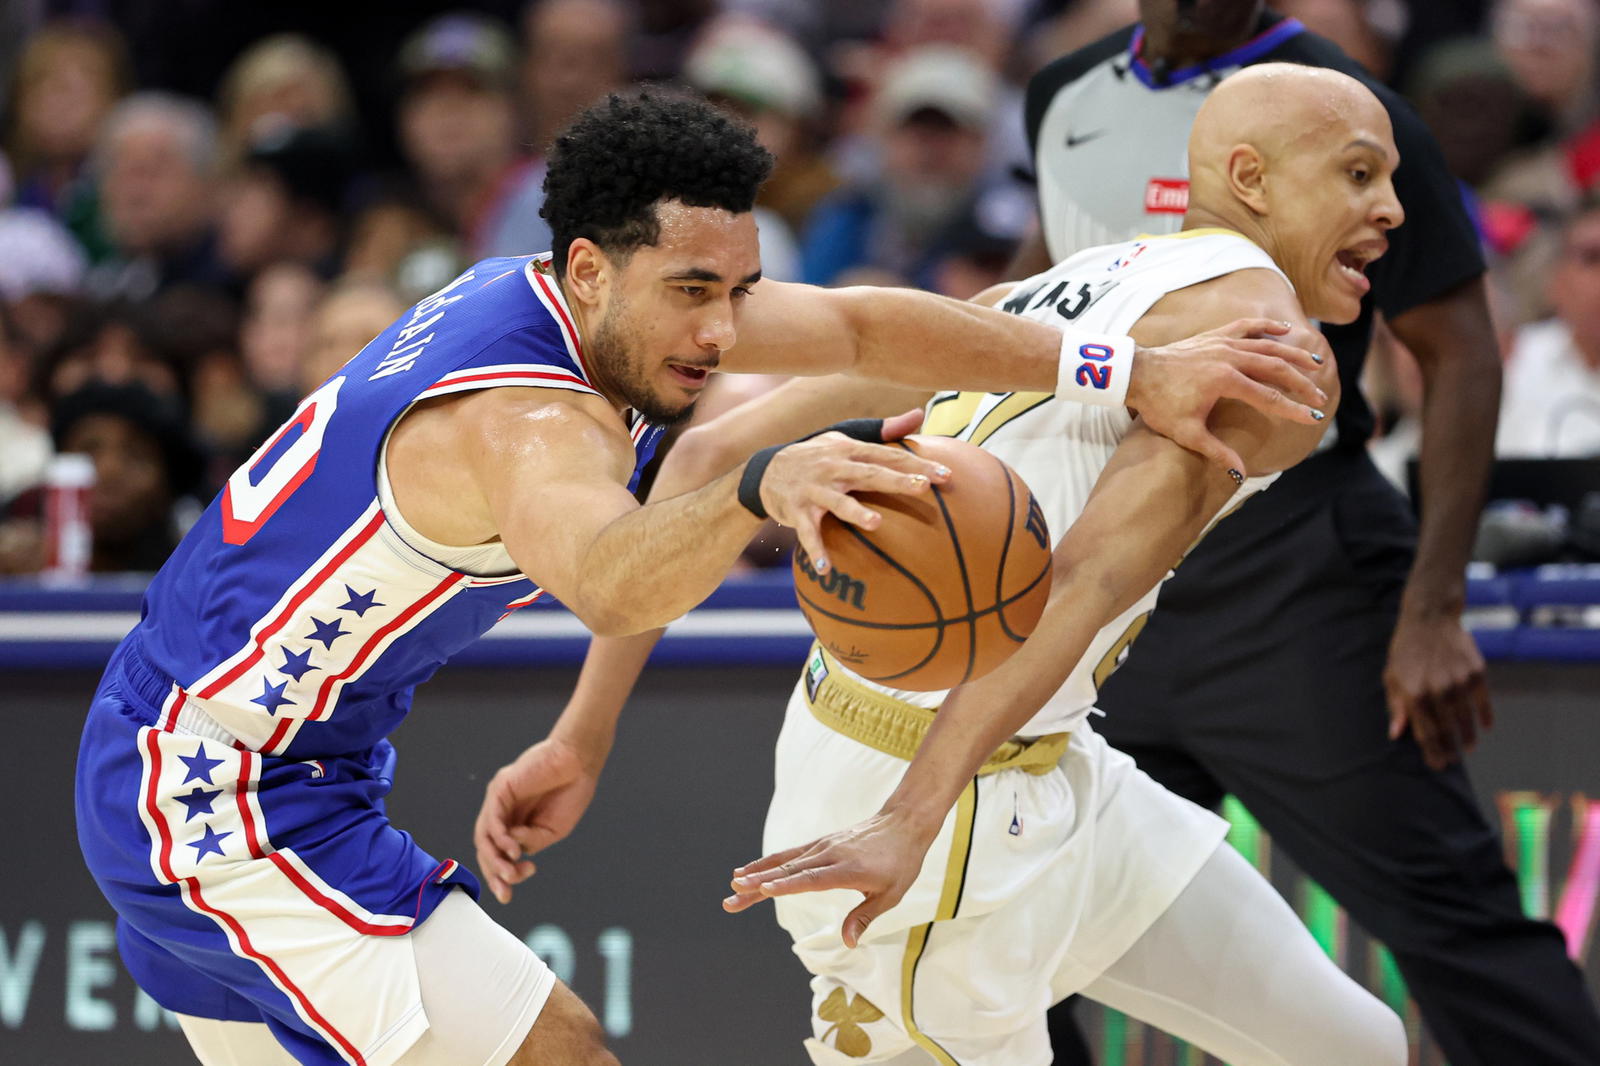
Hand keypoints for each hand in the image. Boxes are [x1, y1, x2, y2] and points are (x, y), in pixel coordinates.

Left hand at [473, 736, 599, 902]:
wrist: (580, 761)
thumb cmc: (571, 791)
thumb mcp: (552, 830)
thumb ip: (532, 842)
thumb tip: (512, 852)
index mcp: (516, 823)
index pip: (498, 854)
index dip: (499, 876)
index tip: (508, 895)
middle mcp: (503, 812)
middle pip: (487, 848)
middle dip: (495, 873)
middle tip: (507, 891)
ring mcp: (499, 800)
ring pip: (484, 836)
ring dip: (495, 859)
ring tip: (510, 874)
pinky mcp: (500, 788)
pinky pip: (493, 819)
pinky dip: (500, 837)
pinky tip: (513, 850)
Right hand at [723, 809, 939, 947]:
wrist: (903, 824)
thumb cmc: (900, 862)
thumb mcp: (891, 894)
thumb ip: (865, 916)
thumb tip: (847, 942)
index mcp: (847, 869)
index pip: (810, 879)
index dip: (785, 887)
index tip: (761, 891)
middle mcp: (829, 855)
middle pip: (788, 872)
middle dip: (758, 885)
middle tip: (731, 897)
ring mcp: (823, 847)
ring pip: (785, 862)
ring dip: (757, 873)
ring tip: (733, 884)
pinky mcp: (820, 843)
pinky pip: (791, 853)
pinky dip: (770, 862)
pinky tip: (753, 869)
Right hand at [760, 409, 947, 571]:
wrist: (766, 472)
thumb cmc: (817, 456)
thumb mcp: (845, 437)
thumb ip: (882, 430)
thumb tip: (919, 415)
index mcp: (848, 450)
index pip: (887, 456)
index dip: (916, 464)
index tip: (945, 475)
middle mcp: (833, 467)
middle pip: (869, 474)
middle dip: (896, 481)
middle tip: (923, 489)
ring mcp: (814, 489)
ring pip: (837, 502)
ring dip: (855, 512)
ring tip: (875, 523)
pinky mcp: (797, 511)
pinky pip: (807, 533)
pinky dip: (815, 550)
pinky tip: (825, 570)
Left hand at [1129, 318, 1329, 471]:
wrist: (1136, 374)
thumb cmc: (1159, 405)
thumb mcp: (1186, 433)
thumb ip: (1216, 451)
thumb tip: (1239, 473)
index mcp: (1225, 381)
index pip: (1269, 397)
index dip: (1292, 409)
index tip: (1312, 418)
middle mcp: (1228, 357)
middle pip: (1276, 368)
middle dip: (1301, 383)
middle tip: (1319, 397)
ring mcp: (1222, 343)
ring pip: (1267, 345)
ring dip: (1293, 354)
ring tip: (1316, 362)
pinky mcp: (1214, 335)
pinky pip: (1247, 326)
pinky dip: (1267, 327)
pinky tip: (1286, 328)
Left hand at [1383, 609, 1493, 770]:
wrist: (1429, 619)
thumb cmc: (1405, 651)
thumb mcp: (1392, 676)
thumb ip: (1396, 706)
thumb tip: (1396, 733)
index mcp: (1413, 694)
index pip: (1425, 732)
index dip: (1432, 751)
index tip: (1437, 764)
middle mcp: (1437, 690)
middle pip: (1447, 729)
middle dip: (1449, 749)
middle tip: (1451, 760)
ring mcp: (1458, 681)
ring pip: (1466, 718)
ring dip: (1468, 737)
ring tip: (1468, 749)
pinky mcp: (1476, 672)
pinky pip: (1483, 701)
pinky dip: (1485, 717)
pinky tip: (1485, 728)